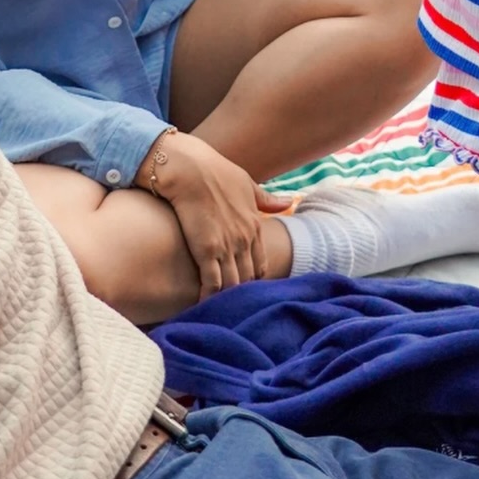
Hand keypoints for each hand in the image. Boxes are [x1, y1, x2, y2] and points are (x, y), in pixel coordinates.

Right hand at [138, 131, 289, 299]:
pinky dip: (209, 296)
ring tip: (218, 311)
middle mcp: (244, 239)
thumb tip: (288, 203)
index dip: (252, 279)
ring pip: (232, 284)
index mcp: (255, 225)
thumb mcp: (246, 183)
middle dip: (241, 293)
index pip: (260, 263)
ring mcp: (226, 246)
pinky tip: (202, 305)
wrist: (189, 168)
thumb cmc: (215, 171)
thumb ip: (265, 199)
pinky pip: (211, 283)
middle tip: (231, 307)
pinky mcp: (206, 250)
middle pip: (247, 278)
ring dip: (226, 298)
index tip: (243, 288)